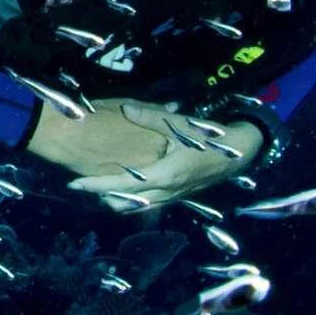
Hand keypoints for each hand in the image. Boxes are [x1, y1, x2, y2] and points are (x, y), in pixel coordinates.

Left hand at [23, 95, 266, 206]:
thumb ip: (151, 117)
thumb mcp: (180, 124)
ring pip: (137, 207)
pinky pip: (149, 204)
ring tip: (99, 187)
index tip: (75, 184)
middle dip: (103, 196)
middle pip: (126, 203)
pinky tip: (124, 188)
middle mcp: (166, 192)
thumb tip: (125, 108)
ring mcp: (173, 197)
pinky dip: (132, 199)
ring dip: (117, 200)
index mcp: (164, 175)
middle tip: (83, 184)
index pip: (122, 185)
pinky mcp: (178, 196)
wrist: (240, 152)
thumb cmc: (209, 137)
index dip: (96, 185)